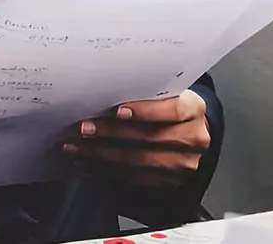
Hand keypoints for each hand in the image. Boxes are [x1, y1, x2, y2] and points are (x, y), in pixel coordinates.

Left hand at [64, 90, 209, 186]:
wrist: (190, 133)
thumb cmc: (171, 108)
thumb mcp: (168, 94)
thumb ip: (147, 95)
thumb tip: (106, 92)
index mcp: (194, 110)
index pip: (172, 110)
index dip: (145, 111)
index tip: (118, 111)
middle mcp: (193, 138)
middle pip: (150, 137)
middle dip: (112, 133)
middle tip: (84, 128)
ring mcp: (183, 163)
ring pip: (138, 160)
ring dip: (102, 154)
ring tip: (78, 146)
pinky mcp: (170, 181)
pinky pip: (134, 176)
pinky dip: (108, 168)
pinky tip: (89, 161)